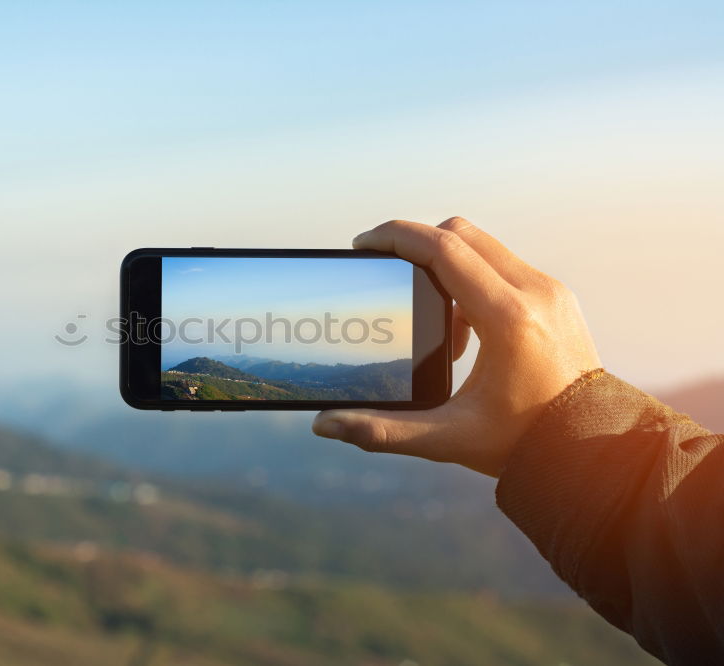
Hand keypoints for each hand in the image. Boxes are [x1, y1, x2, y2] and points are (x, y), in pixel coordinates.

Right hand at [312, 217, 602, 476]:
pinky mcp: (556, 297)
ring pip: (483, 245)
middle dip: (414, 242)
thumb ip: (383, 430)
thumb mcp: (448, 438)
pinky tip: (462, 327)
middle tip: (384, 267)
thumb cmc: (524, 445)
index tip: (363, 245)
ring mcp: (550, 290)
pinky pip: (502, 265)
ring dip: (444, 261)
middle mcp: (535, 292)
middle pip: (460, 233)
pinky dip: (470, 277)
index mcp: (509, 319)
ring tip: (427, 312)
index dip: (396, 237)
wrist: (592, 451)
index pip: (444, 249)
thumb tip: (325, 426)